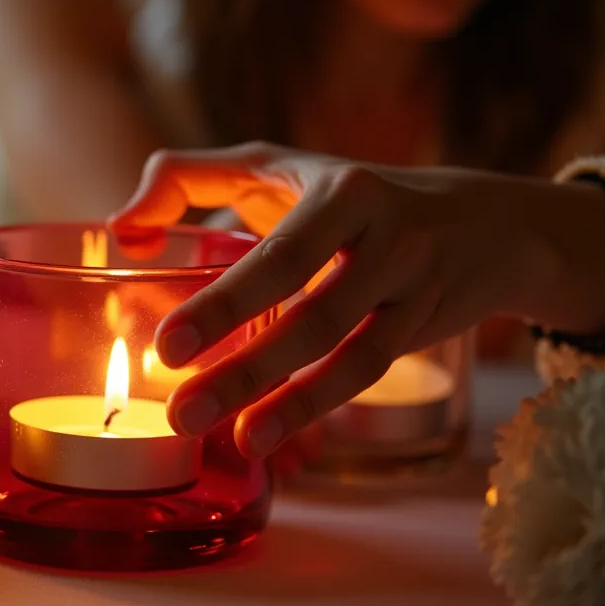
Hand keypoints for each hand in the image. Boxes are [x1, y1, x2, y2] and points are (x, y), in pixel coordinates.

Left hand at [109, 143, 604, 458]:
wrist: (484, 220)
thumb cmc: (346, 191)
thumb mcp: (272, 165)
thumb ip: (185, 180)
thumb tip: (120, 229)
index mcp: (342, 192)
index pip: (280, 257)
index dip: (225, 304)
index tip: (167, 346)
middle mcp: (388, 238)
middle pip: (315, 314)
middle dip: (247, 367)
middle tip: (181, 410)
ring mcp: (413, 287)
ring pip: (349, 356)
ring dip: (287, 405)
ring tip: (227, 439)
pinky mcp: (424, 328)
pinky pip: (366, 374)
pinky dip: (314, 407)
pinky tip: (263, 436)